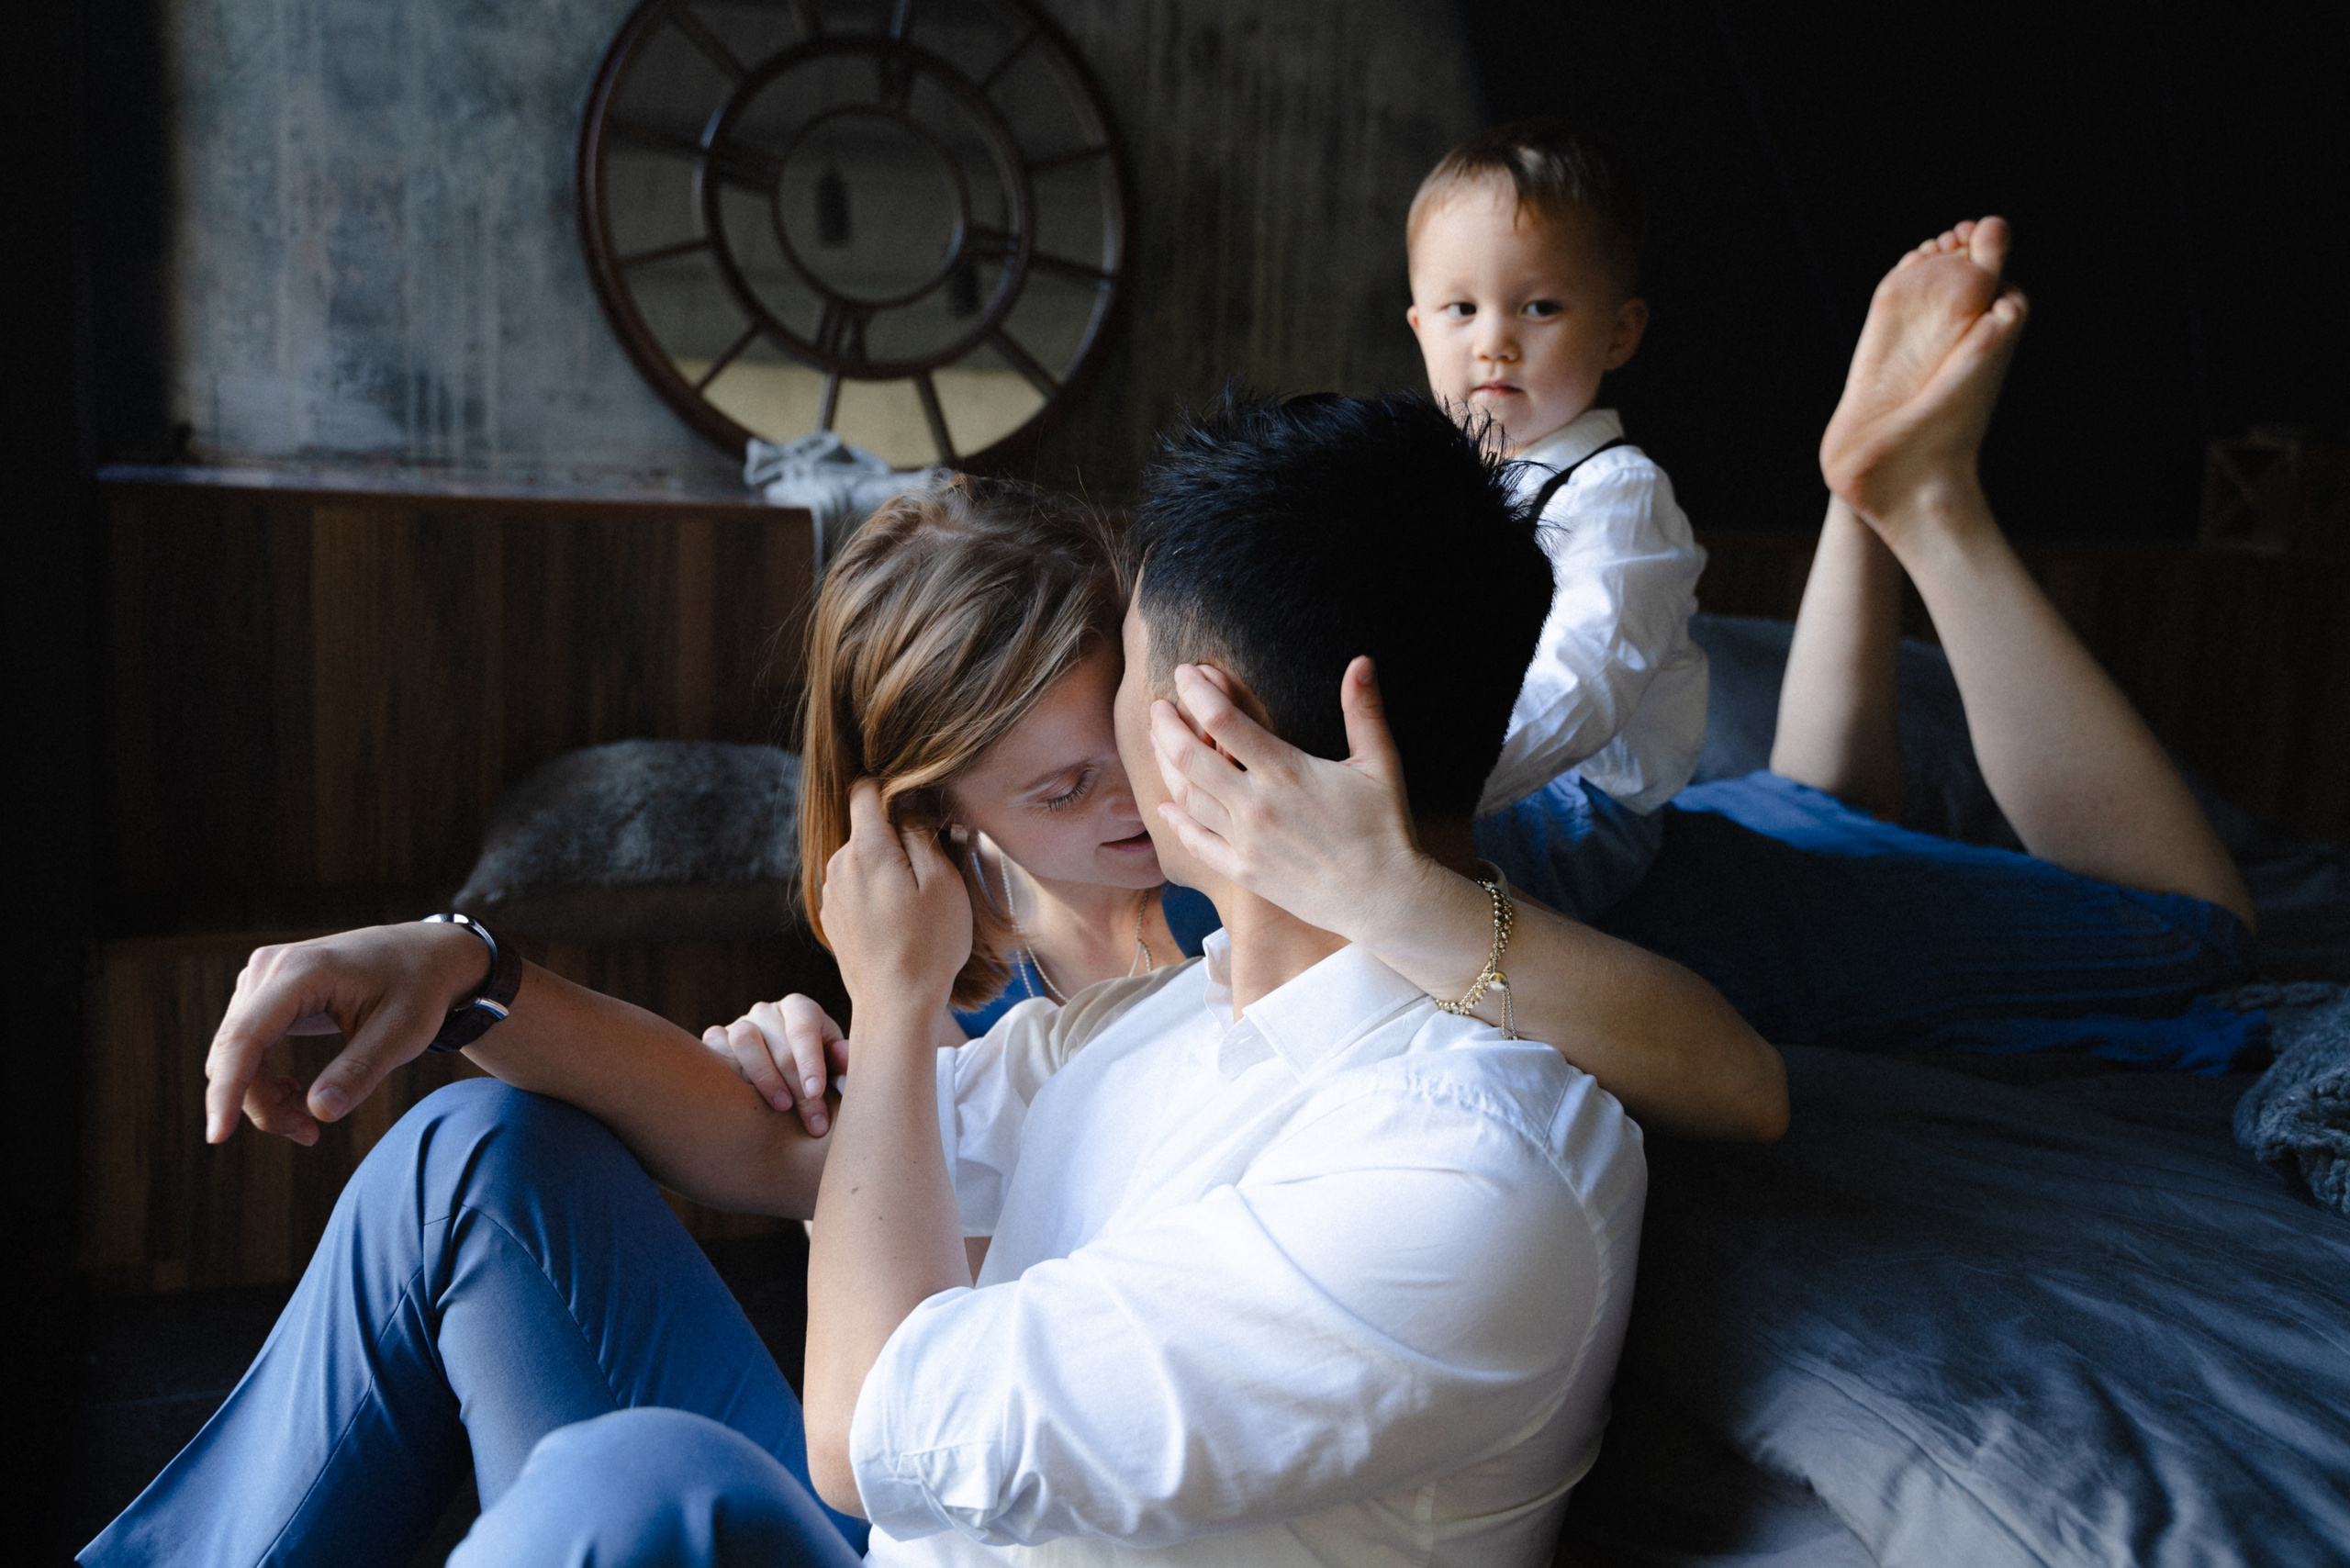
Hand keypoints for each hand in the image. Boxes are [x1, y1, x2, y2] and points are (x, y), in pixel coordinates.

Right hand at [204, 922, 490, 1145]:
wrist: (425, 955)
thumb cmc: (418, 989)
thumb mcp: (402, 1033)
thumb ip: (360, 1071)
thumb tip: (320, 1112)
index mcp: (302, 972)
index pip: (245, 1038)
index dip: (227, 1091)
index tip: (218, 1137)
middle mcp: (270, 968)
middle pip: (235, 1053)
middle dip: (263, 1105)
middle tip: (310, 1135)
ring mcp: (262, 976)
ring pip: (235, 1055)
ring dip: (264, 1096)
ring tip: (310, 1120)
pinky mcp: (264, 991)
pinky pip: (245, 1045)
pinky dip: (264, 1079)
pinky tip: (298, 1095)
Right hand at [704, 994, 849, 1136]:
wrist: (781, 1064)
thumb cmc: (816, 1062)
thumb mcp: (833, 1060)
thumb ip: (843, 1063)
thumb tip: (847, 1069)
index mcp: (800, 1008)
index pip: (804, 1029)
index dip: (810, 1062)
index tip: (817, 1092)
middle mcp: (767, 1011)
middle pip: (779, 1045)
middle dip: (798, 1088)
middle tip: (814, 1122)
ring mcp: (739, 1023)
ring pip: (744, 1042)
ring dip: (763, 1078)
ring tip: (782, 1108)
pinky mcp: (716, 1039)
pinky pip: (714, 1050)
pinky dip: (729, 1075)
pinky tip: (746, 1099)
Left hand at [819, 779, 972, 1032]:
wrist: (895, 1006)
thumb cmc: (928, 946)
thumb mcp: (943, 882)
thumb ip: (921, 833)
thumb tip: (908, 803)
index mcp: (866, 849)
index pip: (864, 790)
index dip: (891, 789)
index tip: (916, 807)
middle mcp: (838, 865)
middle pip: (866, 828)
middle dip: (895, 837)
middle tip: (929, 870)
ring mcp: (831, 893)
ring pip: (861, 858)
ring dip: (885, 868)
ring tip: (914, 903)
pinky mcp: (832, 917)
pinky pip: (855, 886)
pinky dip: (875, 892)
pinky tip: (896, 922)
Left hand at [1149, 657, 1441, 943]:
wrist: (1385, 898)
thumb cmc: (1385, 827)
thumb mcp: (1380, 763)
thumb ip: (1363, 710)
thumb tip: (1362, 661)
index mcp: (1286, 771)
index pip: (1223, 720)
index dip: (1197, 691)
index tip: (1187, 672)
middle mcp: (1256, 805)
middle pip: (1190, 757)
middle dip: (1167, 725)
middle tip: (1157, 707)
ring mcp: (1246, 841)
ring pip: (1187, 796)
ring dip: (1166, 765)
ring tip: (1158, 742)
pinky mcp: (1244, 871)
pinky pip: (1196, 842)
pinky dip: (1176, 820)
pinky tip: (1164, 805)